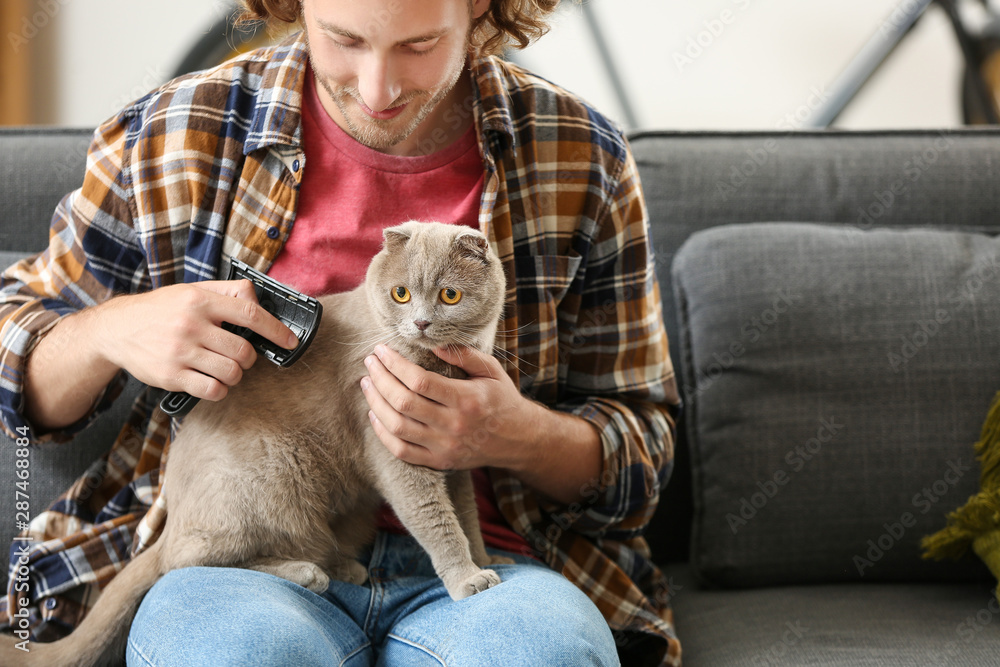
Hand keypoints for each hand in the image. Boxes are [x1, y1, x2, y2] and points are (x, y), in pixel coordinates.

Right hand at [98, 280, 297, 400]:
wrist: (115, 329)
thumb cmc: (159, 310)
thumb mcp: (191, 290)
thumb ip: (226, 292)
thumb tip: (258, 300)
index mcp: (200, 301)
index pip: (250, 314)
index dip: (276, 330)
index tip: (290, 341)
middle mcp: (191, 325)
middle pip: (244, 350)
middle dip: (250, 358)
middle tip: (241, 357)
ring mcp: (180, 352)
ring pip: (231, 372)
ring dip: (236, 375)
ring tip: (226, 369)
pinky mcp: (171, 375)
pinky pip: (212, 390)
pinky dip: (220, 389)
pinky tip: (213, 381)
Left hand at [359, 344, 541, 471]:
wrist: (518, 440)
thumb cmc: (502, 399)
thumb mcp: (491, 371)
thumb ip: (464, 355)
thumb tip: (432, 345)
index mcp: (467, 399)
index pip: (419, 380)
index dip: (395, 364)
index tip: (382, 350)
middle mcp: (453, 425)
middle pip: (403, 402)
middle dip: (380, 379)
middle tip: (370, 363)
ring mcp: (444, 447)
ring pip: (397, 427)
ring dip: (376, 403)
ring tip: (367, 383)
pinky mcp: (439, 461)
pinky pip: (401, 451)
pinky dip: (383, 433)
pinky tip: (374, 414)